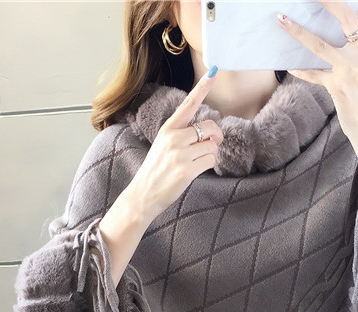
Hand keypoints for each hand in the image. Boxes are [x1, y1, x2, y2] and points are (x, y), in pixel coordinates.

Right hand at [128, 68, 224, 219]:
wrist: (143, 194)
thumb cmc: (155, 171)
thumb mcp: (163, 145)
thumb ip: (182, 136)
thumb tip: (207, 134)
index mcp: (168, 128)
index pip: (189, 104)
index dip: (203, 88)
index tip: (214, 71)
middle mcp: (174, 138)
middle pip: (209, 127)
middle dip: (215, 137)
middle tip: (210, 146)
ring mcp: (180, 154)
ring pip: (212, 146)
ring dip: (210, 154)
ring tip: (196, 162)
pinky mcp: (186, 170)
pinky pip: (210, 161)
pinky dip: (209, 165)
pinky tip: (196, 170)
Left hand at [275, 0, 357, 141]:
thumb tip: (341, 29)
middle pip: (347, 17)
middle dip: (328, 0)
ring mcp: (350, 69)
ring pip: (320, 44)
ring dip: (298, 31)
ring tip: (283, 20)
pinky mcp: (337, 85)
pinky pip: (314, 74)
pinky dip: (301, 70)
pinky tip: (291, 65)